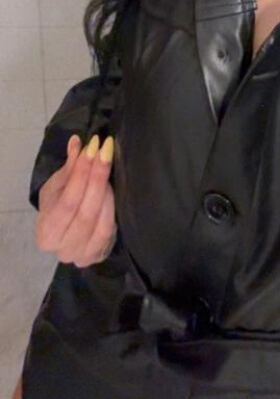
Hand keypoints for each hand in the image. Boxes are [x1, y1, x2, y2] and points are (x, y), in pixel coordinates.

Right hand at [35, 134, 117, 267]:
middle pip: (86, 213)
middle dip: (98, 178)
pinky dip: (114, 209)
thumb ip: (69, 167)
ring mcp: (83, 256)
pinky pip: (112, 231)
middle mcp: (63, 250)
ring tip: (108, 170)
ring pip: (102, 223)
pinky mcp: (101, 255)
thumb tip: (77, 141)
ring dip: (108, 193)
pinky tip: (114, 190)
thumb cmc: (57, 205)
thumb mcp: (57, 185)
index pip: (68, 201)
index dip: (82, 172)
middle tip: (106, 151)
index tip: (95, 146)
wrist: (63, 230)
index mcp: (46, 232)